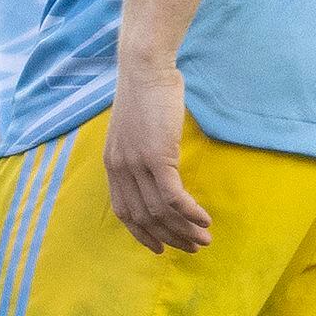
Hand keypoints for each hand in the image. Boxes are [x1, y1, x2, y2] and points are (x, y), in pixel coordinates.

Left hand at [104, 67, 211, 253]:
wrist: (145, 68)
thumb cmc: (146, 94)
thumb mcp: (135, 130)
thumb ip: (141, 154)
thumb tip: (160, 171)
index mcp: (112, 164)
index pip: (123, 211)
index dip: (142, 233)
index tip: (159, 248)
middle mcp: (120, 169)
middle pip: (143, 217)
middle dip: (169, 237)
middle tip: (192, 247)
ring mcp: (136, 164)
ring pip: (160, 211)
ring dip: (184, 229)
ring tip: (204, 239)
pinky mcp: (156, 157)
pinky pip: (173, 197)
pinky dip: (189, 212)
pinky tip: (203, 219)